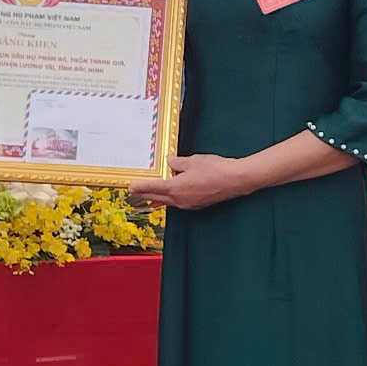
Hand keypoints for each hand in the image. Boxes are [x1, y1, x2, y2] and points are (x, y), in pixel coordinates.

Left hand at [130, 154, 252, 210]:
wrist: (236, 180)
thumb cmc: (215, 169)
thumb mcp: (192, 161)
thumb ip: (177, 162)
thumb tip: (170, 162)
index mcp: (176, 188)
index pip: (152, 188)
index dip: (140, 187)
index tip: (130, 187)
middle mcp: (180, 199)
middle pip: (158, 197)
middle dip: (145, 194)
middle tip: (135, 192)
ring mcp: (189, 204)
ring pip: (168, 201)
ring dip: (158, 197)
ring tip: (149, 196)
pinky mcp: (197, 204)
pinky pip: (179, 202)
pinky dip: (171, 198)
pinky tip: (171, 195)